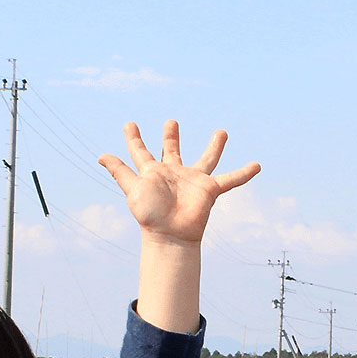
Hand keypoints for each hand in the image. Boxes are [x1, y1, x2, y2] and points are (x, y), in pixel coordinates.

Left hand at [97, 121, 260, 246]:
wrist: (171, 235)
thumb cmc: (150, 215)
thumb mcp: (133, 189)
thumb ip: (120, 171)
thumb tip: (100, 155)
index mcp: (153, 172)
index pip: (141, 151)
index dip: (134, 138)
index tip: (130, 124)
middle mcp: (173, 173)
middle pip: (172, 150)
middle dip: (171, 136)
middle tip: (171, 122)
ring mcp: (193, 180)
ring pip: (206, 159)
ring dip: (214, 146)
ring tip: (222, 132)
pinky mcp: (210, 189)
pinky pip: (230, 179)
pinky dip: (244, 173)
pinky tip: (257, 165)